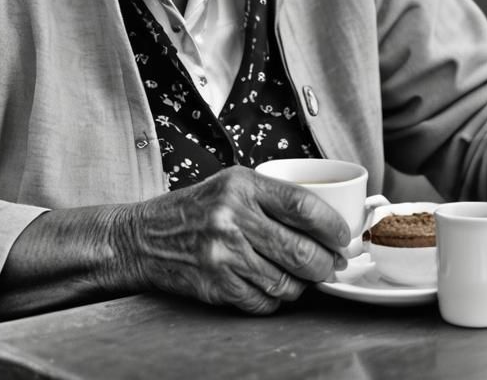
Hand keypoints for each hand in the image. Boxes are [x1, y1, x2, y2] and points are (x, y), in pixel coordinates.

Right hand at [115, 166, 350, 313]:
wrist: (144, 237)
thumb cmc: (195, 209)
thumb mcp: (231, 185)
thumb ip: (272, 197)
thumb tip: (325, 224)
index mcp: (241, 184)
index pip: (302, 205)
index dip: (331, 226)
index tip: (342, 237)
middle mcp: (232, 216)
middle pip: (300, 250)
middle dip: (325, 264)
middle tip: (332, 265)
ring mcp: (223, 253)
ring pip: (285, 282)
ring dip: (300, 285)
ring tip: (299, 277)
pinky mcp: (216, 284)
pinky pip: (263, 302)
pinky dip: (274, 300)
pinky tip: (270, 287)